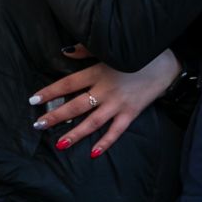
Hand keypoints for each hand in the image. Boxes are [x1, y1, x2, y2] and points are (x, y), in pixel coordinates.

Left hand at [27, 49, 181, 157]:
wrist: (167, 64)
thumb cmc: (137, 53)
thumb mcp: (111, 48)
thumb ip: (86, 50)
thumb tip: (65, 51)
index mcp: (98, 71)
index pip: (68, 84)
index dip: (50, 92)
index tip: (33, 100)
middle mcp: (105, 89)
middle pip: (75, 105)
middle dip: (56, 116)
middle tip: (38, 125)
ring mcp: (118, 104)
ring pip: (92, 122)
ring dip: (75, 133)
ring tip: (59, 144)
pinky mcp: (131, 113)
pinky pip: (116, 131)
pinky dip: (105, 142)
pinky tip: (93, 153)